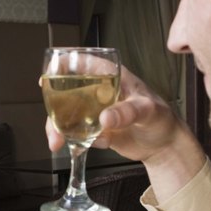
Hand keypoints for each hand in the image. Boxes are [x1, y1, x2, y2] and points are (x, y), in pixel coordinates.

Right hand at [44, 65, 205, 200]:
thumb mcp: (148, 111)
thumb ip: (128, 112)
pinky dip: (73, 141)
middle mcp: (99, 91)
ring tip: (57, 143)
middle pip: (67, 93)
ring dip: (58, 129)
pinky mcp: (94, 129)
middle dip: (54, 110)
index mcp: (112, 76)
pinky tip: (88, 146)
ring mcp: (95, 111)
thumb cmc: (161, 119)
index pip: (83, 64)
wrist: (164, 146)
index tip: (46, 79)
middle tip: (52, 126)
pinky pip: (76, 133)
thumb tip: (104, 118)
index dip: (62, 68)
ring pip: (67, 115)